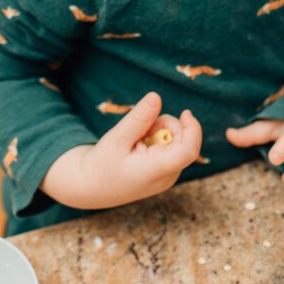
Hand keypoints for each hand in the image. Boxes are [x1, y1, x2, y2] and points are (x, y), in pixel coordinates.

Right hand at [42, 91, 202, 209]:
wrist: (91, 186)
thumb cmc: (101, 164)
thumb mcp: (116, 138)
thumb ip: (138, 118)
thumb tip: (156, 96)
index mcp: (155, 171)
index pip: (187, 152)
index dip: (193, 130)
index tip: (185, 112)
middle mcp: (167, 175)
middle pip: (181, 139)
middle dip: (163, 125)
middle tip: (139, 129)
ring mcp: (167, 175)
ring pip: (176, 140)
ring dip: (157, 131)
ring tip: (135, 141)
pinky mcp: (165, 171)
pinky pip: (170, 146)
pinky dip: (156, 139)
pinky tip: (138, 147)